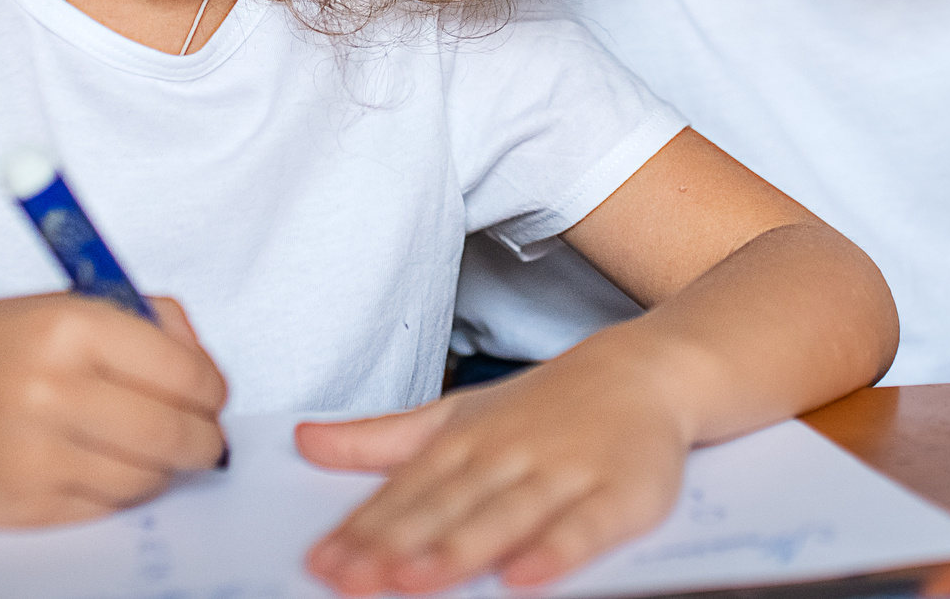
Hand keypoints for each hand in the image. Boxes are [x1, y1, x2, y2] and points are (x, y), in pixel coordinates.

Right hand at [0, 293, 225, 525]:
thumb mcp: (67, 303)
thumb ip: (148, 322)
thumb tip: (204, 367)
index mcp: (70, 327)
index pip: (184, 372)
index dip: (212, 389)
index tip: (212, 395)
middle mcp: (51, 390)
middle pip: (174, 434)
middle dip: (205, 439)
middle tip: (205, 437)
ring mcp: (34, 454)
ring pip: (147, 479)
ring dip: (165, 469)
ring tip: (152, 450)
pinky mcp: (22, 505)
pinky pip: (106, 508)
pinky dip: (121, 491)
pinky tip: (106, 466)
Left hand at [298, 340, 693, 594]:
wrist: (645, 370)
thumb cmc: (544, 406)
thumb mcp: (457, 414)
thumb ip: (381, 438)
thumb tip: (305, 443)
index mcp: (466, 440)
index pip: (406, 490)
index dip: (363, 530)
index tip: (322, 563)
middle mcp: (510, 454)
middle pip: (447, 507)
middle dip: (396, 546)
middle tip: (351, 581)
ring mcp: (566, 473)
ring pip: (506, 516)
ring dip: (460, 549)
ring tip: (414, 581)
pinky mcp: (621, 494)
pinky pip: (585, 528)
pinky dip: (555, 552)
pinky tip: (523, 579)